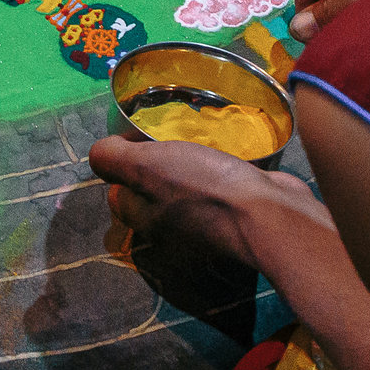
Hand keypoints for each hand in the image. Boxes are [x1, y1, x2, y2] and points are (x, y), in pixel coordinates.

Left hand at [88, 134, 328, 270]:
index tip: (137, 141)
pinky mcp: (237, 216)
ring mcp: (206, 227)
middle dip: (156, 167)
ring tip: (196, 140)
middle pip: (152, 195)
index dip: (121, 167)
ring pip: (185, 192)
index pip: (117, 195)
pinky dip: (219, 173)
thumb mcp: (145, 167)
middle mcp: (172, 231)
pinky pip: (218, 190)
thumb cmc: (202, 187)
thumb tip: (99, 154)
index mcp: (145, 221)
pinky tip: (226, 152)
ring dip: (189, 168)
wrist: (271, 216)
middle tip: (168, 137)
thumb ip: (114, 160)